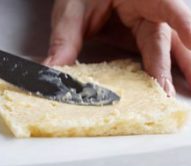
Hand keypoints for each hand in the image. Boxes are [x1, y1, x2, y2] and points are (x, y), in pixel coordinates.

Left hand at [44, 0, 190, 95]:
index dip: (184, 25)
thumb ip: (65, 39)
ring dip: (180, 70)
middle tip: (167, 94)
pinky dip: (163, 71)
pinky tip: (167, 86)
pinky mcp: (142, 37)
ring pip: (171, 49)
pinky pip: (157, 54)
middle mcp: (151, 11)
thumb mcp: (72, 10)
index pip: (168, 8)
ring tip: (187, 90)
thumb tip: (51, 70)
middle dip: (170, 67)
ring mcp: (149, 24)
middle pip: (166, 40)